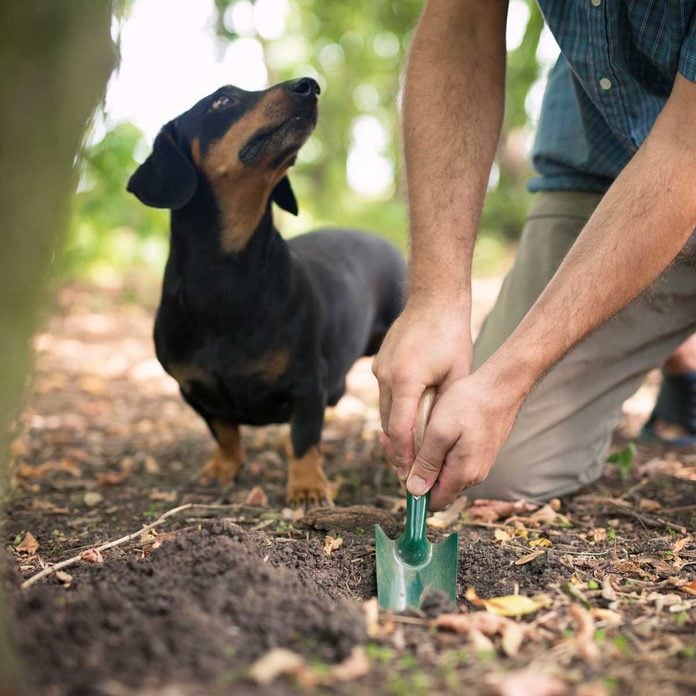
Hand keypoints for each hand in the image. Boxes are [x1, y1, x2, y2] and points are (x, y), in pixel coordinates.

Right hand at [372, 299, 471, 487]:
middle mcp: (386, 376)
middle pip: (386, 425)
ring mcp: (379, 368)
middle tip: (409, 474)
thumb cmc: (451, 337)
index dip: (405, 456)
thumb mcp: (456, 375)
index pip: (400, 429)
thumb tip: (437, 441)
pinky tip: (407, 424)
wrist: (434, 300)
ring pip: (383, 412)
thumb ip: (443, 407)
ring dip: (395, 433)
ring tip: (408, 455)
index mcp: (406, 379)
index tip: (412, 475)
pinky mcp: (379, 364)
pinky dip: (394, 413)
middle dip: (398, 451)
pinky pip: (385, 397)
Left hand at [406, 367, 525, 509]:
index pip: (432, 502)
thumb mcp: (440, 431)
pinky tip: (427, 428)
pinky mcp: (478, 451)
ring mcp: (477, 463)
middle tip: (394, 440)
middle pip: (435, 486)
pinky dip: (435, 448)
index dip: (412, 488)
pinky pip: (451, 458)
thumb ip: (427, 463)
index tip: (399, 462)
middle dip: (413, 467)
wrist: (501, 385)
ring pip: (442, 470)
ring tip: (409, 430)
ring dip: (423, 456)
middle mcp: (472, 474)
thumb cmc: (469, 404)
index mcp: (462, 474)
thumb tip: (414, 492)